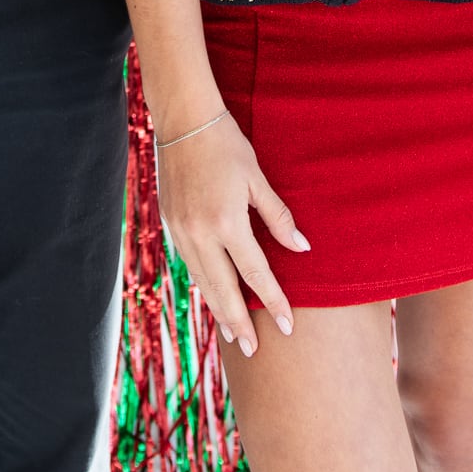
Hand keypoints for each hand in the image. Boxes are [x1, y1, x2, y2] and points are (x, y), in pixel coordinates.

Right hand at [156, 110, 308, 355]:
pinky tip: (212, 295)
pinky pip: (190, 264)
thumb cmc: (226, 145)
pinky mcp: (170, 225)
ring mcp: (181, 231)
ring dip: (218, 309)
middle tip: (253, 350)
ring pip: (203, 282)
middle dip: (239, 323)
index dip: (273, 302)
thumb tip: (302, 250)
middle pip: (223, 290)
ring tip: (231, 335)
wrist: (183, 121)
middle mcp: (200, 234)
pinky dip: (203, 284)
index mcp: (226, 222)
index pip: (255, 274)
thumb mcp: (256, 179)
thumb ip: (278, 217)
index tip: (288, 326)